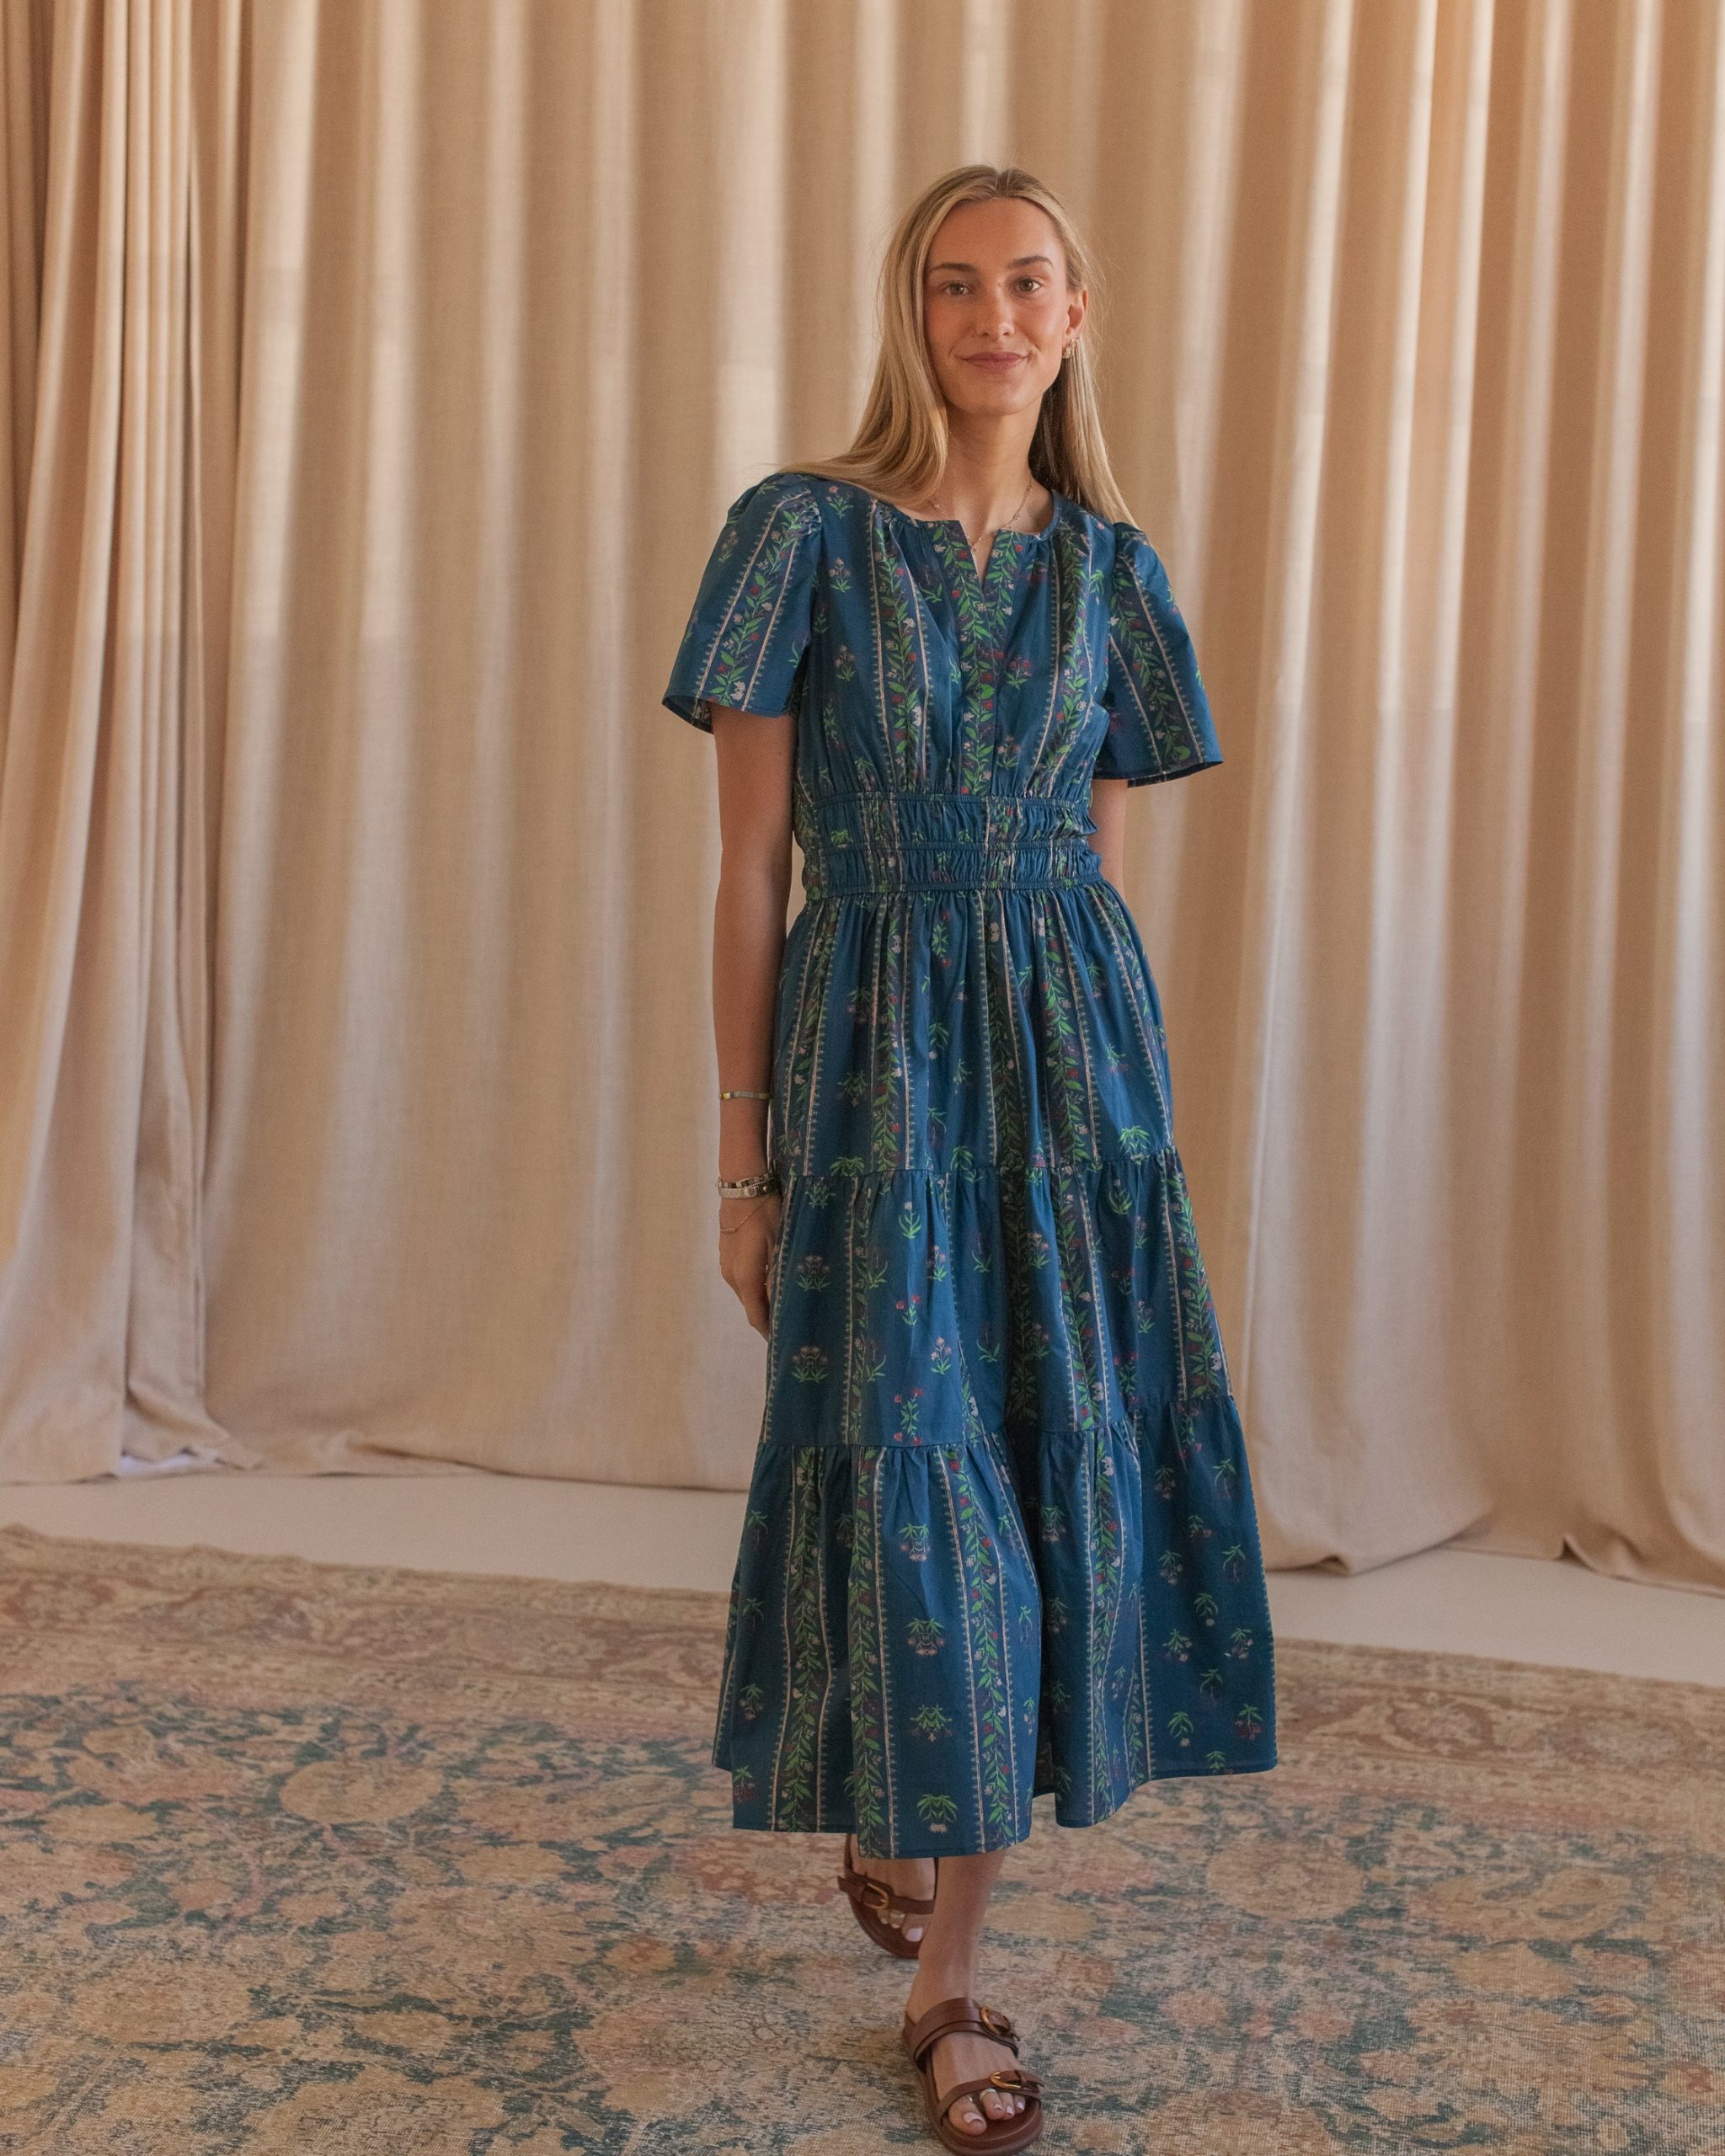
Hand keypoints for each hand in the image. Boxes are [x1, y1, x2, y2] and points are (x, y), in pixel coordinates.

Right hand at [719, 1191, 781, 1338]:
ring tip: (783, 1301)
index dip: (768, 1330)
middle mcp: (731, 1276)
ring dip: (761, 1299)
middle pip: (751, 1305)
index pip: (756, 1315)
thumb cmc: (766, 1214)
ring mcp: (726, 1264)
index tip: (783, 1339)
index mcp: (745, 1278)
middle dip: (767, 1315)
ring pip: (746, 1291)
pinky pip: (742, 1278)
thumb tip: (782, 1302)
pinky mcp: (726, 1254)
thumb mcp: (779, 1244)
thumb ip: (779, 1276)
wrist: (743, 1187)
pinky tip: (770, 1279)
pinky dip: (755, 1285)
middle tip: (790, 1320)